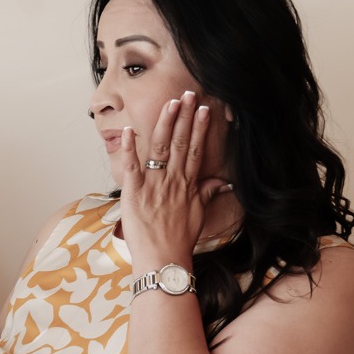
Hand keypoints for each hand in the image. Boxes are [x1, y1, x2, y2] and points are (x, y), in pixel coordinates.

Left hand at [114, 90, 231, 270]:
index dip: (200, 128)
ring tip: (171, 103)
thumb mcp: (199, 214)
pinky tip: (128, 130)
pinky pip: (131, 166)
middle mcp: (173, 180)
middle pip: (181, 142)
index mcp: (188, 184)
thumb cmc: (180, 239)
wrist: (163, 259)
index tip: (204, 109)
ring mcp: (153, 185)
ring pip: (160, 148)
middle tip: (188, 94)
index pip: (197, 149)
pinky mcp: (134, 193)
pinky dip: (129, 149)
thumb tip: (224, 182)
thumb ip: (208, 193)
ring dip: (165, 124)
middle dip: (185, 117)